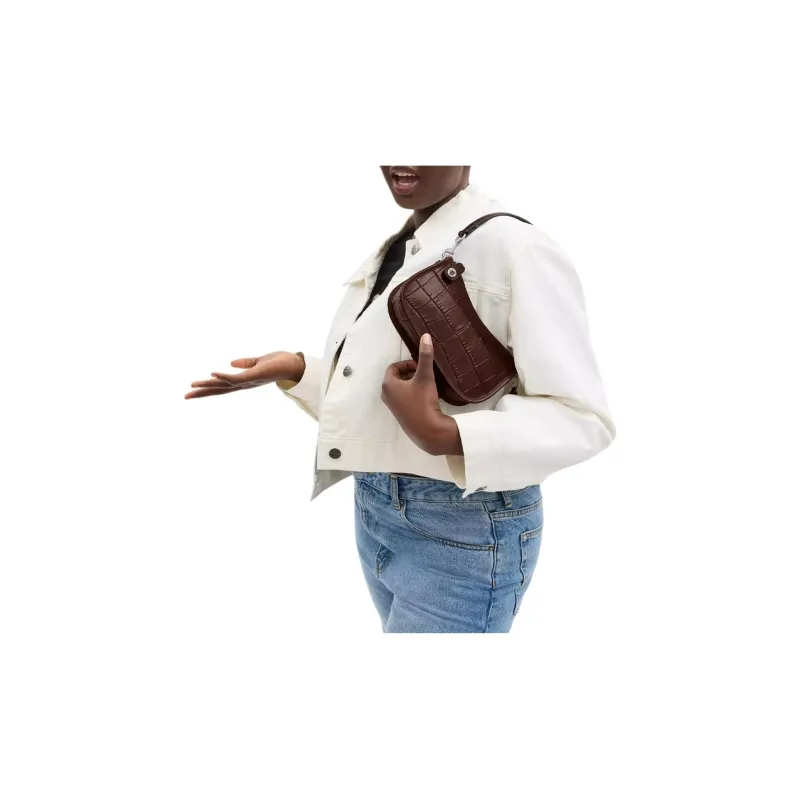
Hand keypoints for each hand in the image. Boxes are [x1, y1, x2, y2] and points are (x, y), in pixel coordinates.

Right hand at [184, 350, 304, 398]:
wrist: (296, 365)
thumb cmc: (280, 363)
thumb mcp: (259, 362)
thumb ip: (246, 364)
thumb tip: (231, 363)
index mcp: (244, 381)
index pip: (223, 386)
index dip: (208, 388)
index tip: (192, 390)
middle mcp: (245, 384)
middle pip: (220, 390)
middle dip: (202, 393)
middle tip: (185, 396)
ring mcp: (249, 381)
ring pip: (224, 385)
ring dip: (209, 385)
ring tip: (193, 385)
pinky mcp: (255, 376)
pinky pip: (236, 378)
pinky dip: (224, 376)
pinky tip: (212, 374)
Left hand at [381, 333, 461, 455]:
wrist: (427, 430)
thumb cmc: (423, 402)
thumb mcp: (425, 376)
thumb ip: (425, 356)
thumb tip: (425, 336)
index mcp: (387, 384)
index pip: (394, 367)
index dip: (408, 364)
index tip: (420, 366)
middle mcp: (386, 395)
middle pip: (397, 377)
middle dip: (410, 373)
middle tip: (424, 374)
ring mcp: (392, 406)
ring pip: (401, 388)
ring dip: (412, 384)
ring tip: (426, 385)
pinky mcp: (400, 415)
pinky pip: (404, 398)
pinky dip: (412, 394)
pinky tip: (426, 397)